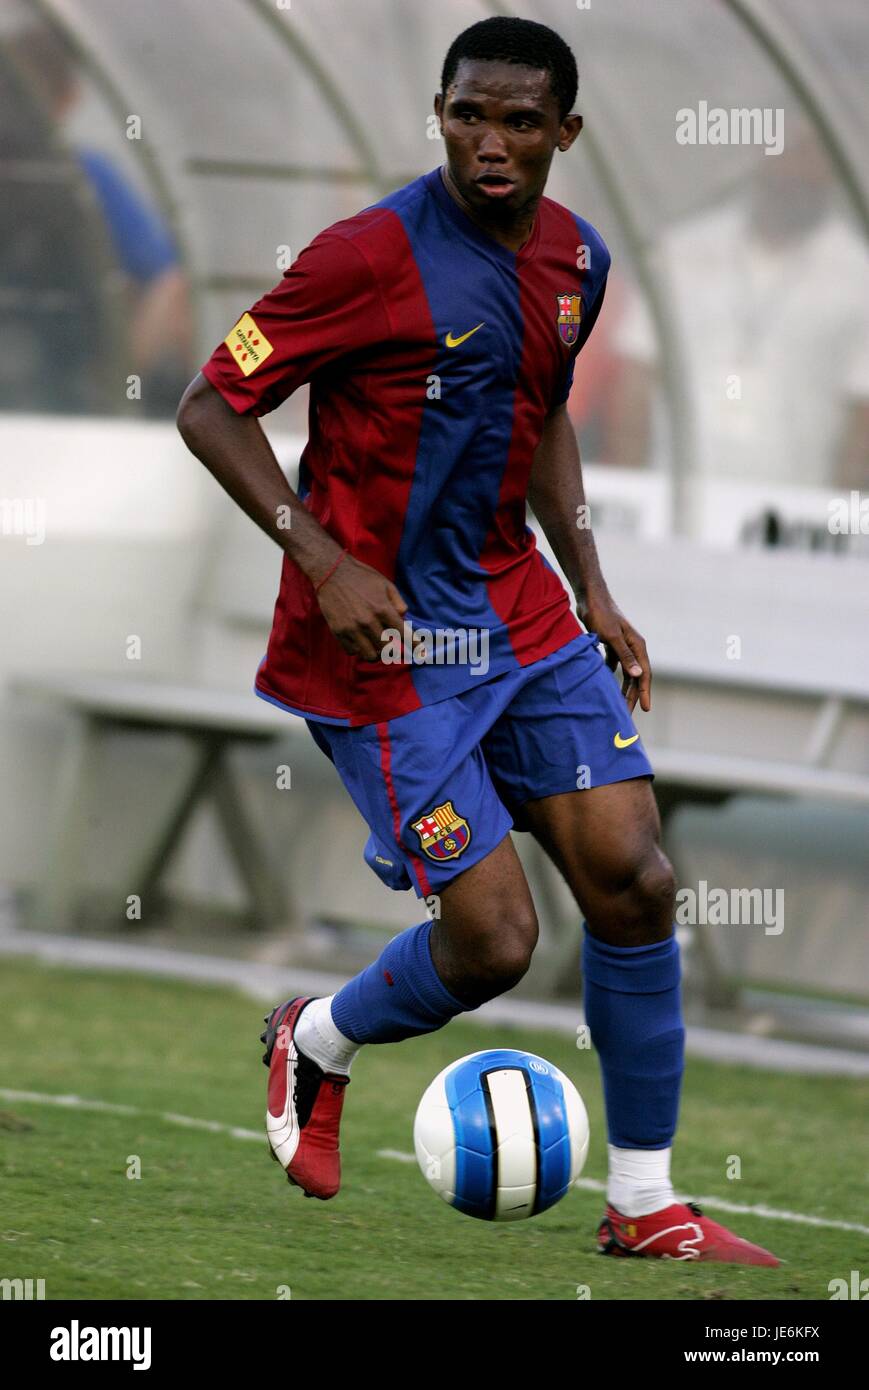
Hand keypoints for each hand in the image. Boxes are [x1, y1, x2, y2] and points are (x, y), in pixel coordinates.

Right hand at [315, 553, 407, 660]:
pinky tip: (359, 639)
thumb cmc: (361, 577)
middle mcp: (368, 622)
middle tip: (388, 641)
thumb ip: (398, 602)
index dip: (414, 644)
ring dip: (375, 652)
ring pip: (369, 655)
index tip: (420, 651)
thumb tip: (403, 618)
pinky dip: (358, 649)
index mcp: (383, 609)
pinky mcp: (338, 631)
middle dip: (390, 647)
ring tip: (374, 643)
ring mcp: (352, 628)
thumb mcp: (385, 584)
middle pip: (386, 649)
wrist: (331, 572)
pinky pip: (352, 651)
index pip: (403, 633)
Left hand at [580, 587, 650, 712]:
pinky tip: (604, 686)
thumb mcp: (612, 637)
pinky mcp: (610, 644)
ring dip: (622, 688)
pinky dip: (610, 676)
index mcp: (637, 645)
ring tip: (618, 705)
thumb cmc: (601, 615)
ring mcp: (622, 646)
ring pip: (625, 672)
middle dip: (632, 695)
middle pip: (635, 676)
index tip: (646, 709)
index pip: (644, 674)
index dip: (644, 692)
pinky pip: (613, 665)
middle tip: (627, 715)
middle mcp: (633, 647)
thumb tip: (638, 676)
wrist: (589, 597)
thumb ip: (625, 656)